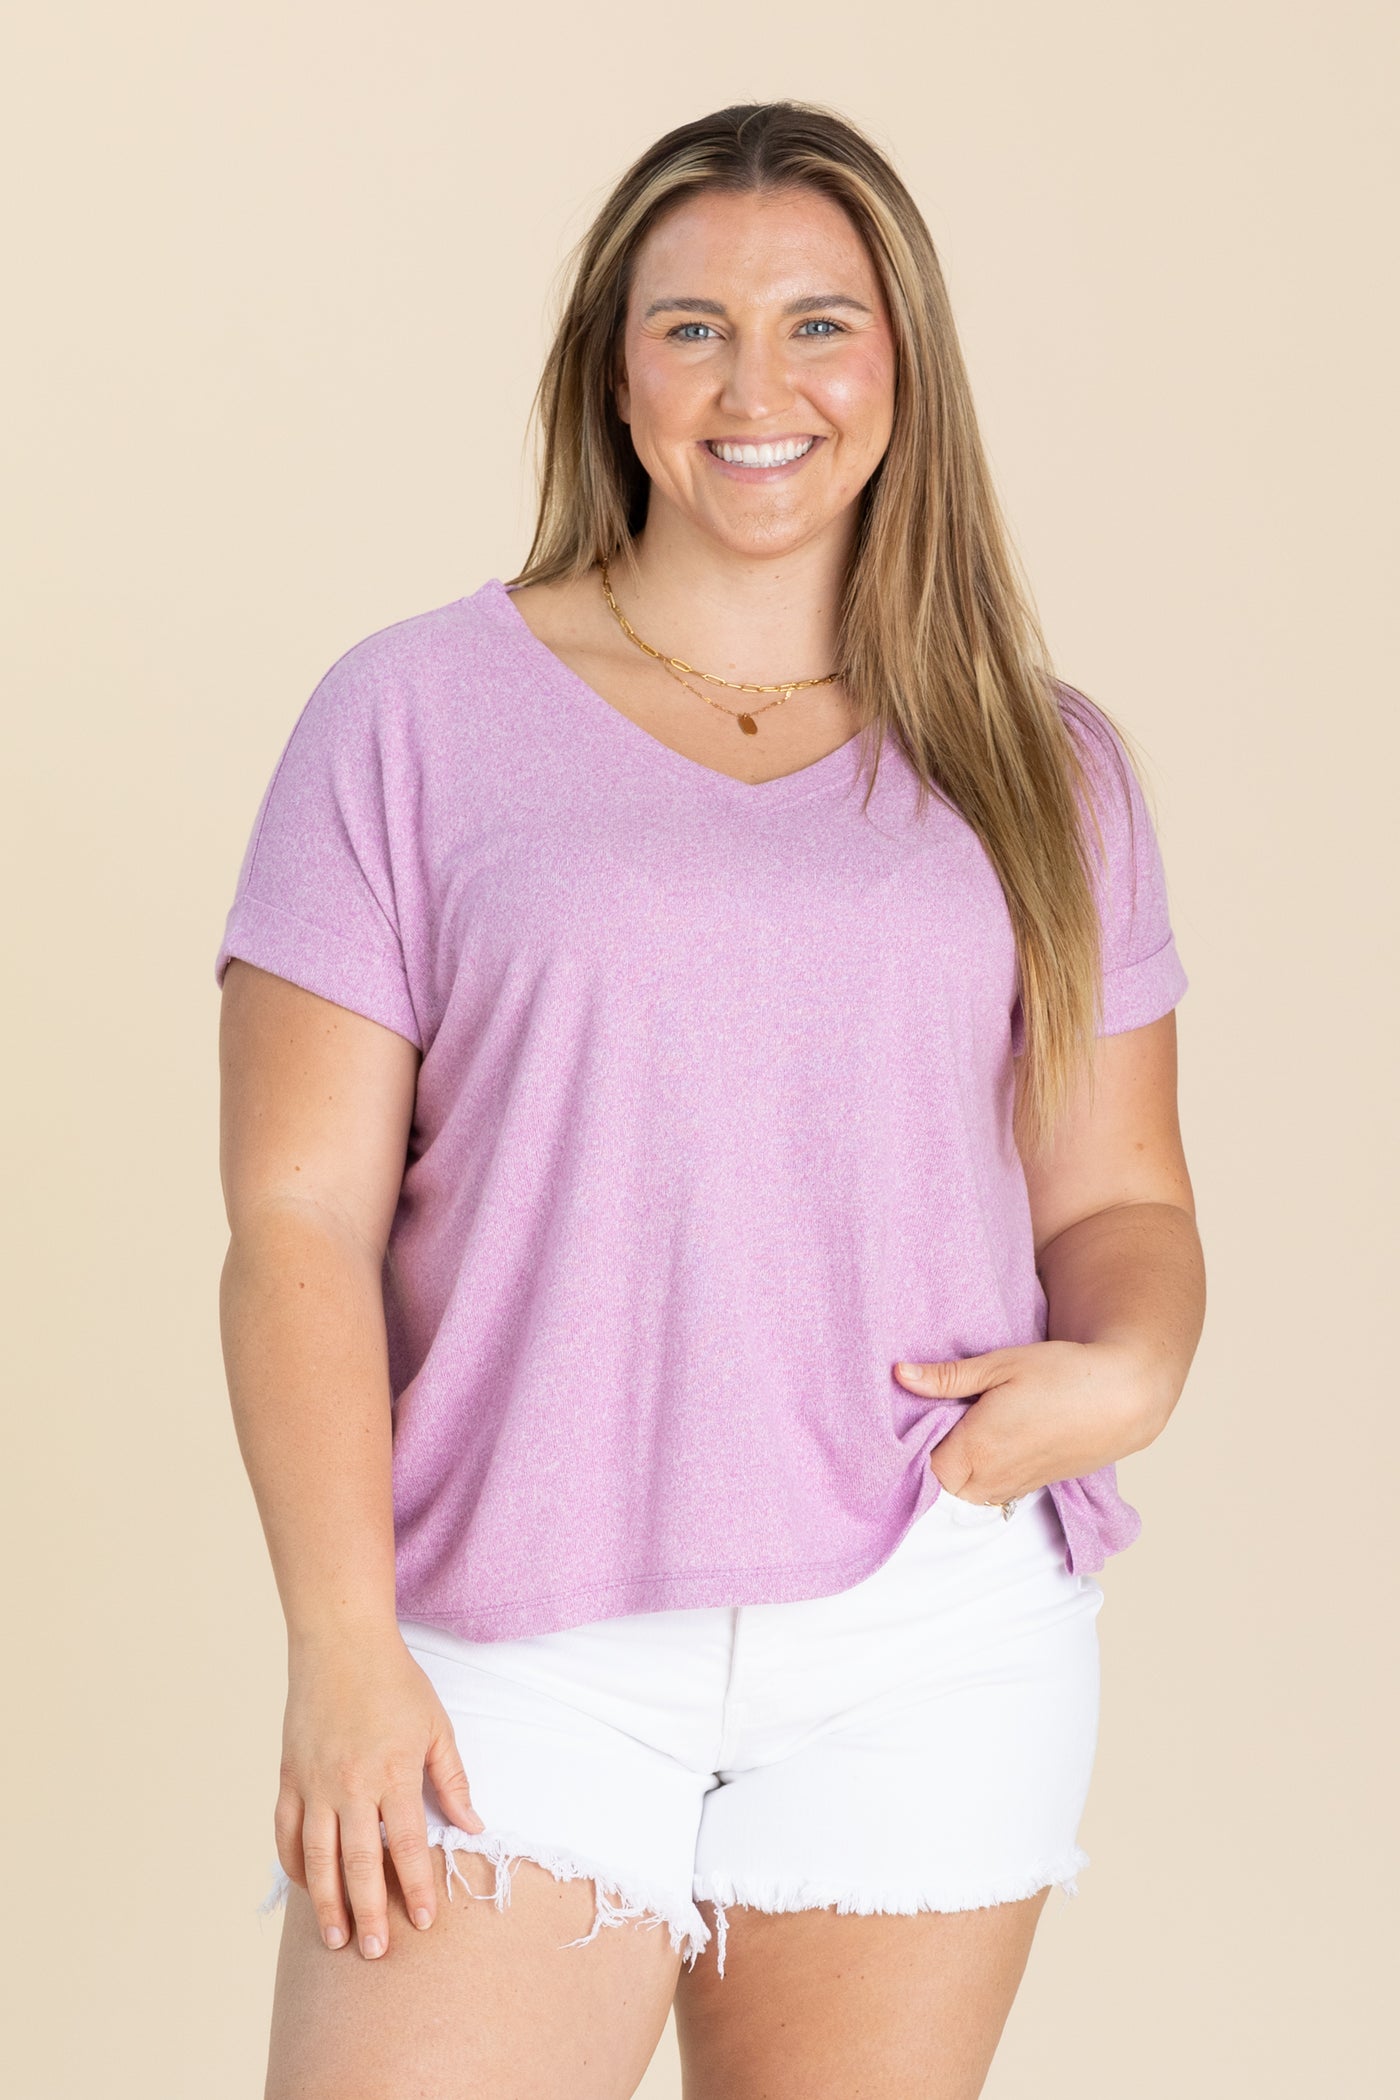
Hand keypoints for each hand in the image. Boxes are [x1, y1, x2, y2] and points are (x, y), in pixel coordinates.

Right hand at [275, 1629, 483, 1960]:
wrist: (340, 1642)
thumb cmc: (394, 1682)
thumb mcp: (436, 1726)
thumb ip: (451, 1779)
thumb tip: (473, 1825)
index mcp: (393, 1772)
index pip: (408, 1844)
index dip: (418, 1887)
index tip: (426, 1922)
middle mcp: (351, 1784)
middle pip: (360, 1863)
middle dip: (370, 1912)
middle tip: (375, 1952)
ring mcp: (314, 1782)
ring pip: (317, 1857)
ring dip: (326, 1902)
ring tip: (335, 1939)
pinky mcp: (289, 1776)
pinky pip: (285, 1832)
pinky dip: (293, 1864)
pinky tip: (305, 1887)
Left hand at [893, 1339, 1167, 1505]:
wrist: (1123, 1398)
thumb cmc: (1063, 1374)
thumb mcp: (1000, 1364)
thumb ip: (947, 1377)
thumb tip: (900, 1374)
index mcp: (977, 1449)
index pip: (921, 1468)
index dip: (913, 1444)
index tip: (913, 1417)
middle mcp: (992, 1479)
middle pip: (939, 1484)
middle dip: (931, 1455)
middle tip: (933, 1418)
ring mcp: (1014, 1488)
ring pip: (963, 1491)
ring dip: (955, 1466)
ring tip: (959, 1427)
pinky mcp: (1032, 1488)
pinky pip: (989, 1491)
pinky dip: (979, 1474)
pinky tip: (985, 1442)